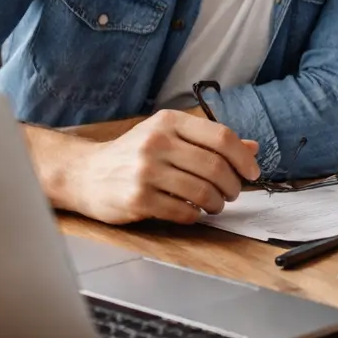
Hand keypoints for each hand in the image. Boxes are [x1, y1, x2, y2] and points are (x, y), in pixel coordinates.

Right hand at [67, 110, 260, 224]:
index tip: (252, 172)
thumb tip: (252, 148)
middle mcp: (157, 143)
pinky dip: (195, 215)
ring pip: (202, 191)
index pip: (221, 136)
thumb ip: (208, 140)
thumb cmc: (133, 154)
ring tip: (215, 204)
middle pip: (215, 166)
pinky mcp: (137, 199)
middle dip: (232, 185)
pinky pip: (182, 211)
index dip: (243, 157)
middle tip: (233, 193)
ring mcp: (145, 171)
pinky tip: (193, 212)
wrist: (85, 174)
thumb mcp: (168, 136)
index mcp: (168, 122)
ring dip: (217, 203)